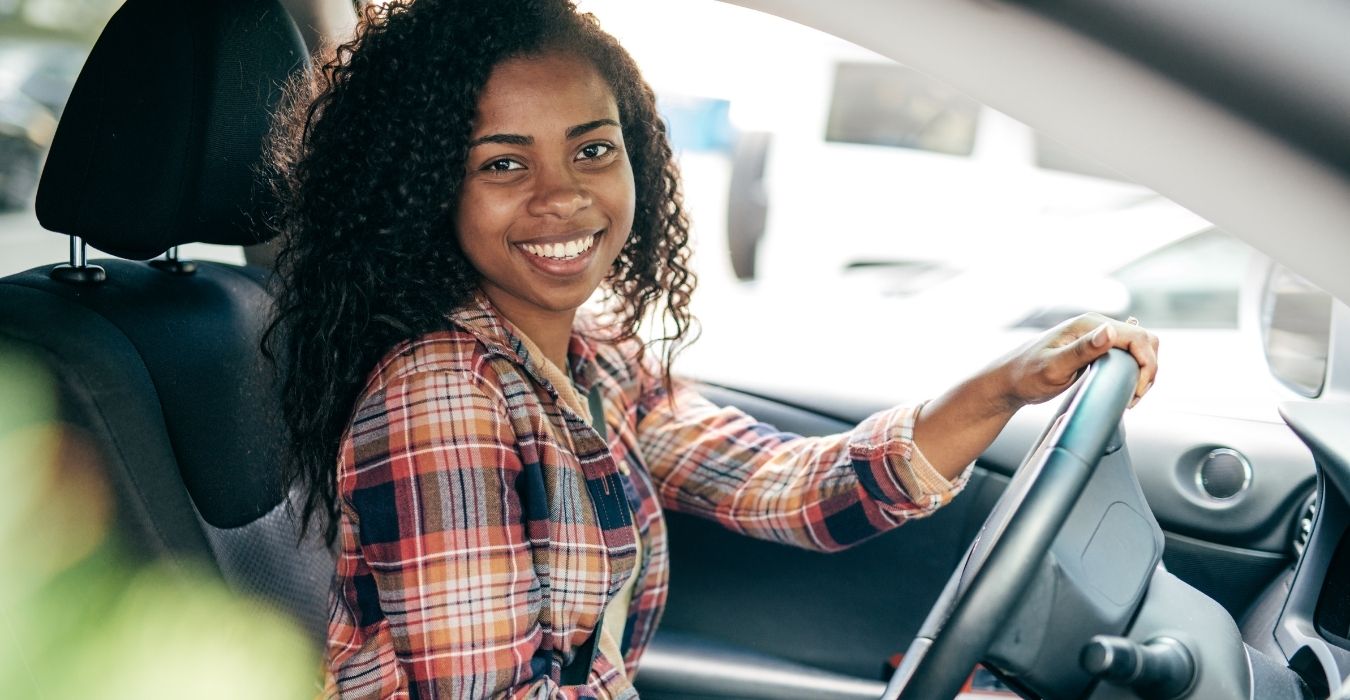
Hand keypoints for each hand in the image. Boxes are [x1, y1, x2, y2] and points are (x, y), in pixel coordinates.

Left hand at [996, 313, 1158, 409]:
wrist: (1009, 382)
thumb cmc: (1026, 375)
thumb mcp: (1053, 367)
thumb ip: (1082, 350)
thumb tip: (1109, 332)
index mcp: (1088, 325)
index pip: (1137, 337)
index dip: (1146, 364)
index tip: (1136, 391)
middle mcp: (1095, 327)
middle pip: (1144, 340)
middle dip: (1148, 368)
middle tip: (1134, 396)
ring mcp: (1096, 338)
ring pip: (1139, 348)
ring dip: (1143, 371)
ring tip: (1130, 396)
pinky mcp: (1095, 350)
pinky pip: (1127, 355)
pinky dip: (1134, 370)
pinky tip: (1126, 387)